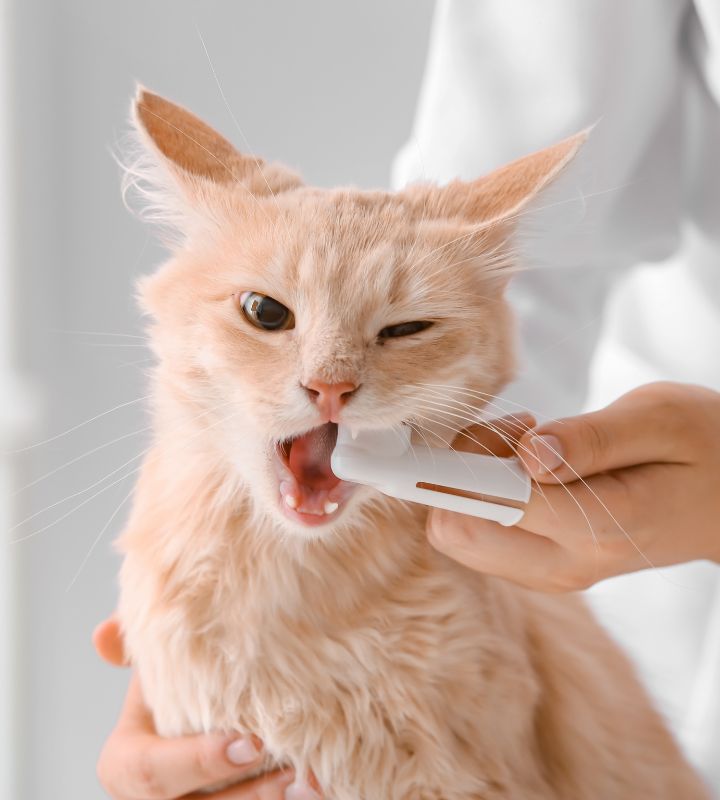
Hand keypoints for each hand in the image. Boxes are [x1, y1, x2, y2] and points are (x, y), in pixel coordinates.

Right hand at [93, 618, 305, 798]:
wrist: (207, 710)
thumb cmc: (179, 685)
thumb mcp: (155, 662)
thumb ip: (136, 643)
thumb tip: (103, 634)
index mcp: (126, 765)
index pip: (151, 773)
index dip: (199, 762)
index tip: (249, 742)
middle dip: (247, 796)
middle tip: (292, 771)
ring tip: (312, 784)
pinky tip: (318, 789)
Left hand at [427, 382, 719, 590]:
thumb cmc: (703, 446)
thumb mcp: (660, 419)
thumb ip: (591, 439)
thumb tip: (526, 455)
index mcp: (594, 526)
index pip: (485, 504)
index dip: (438, 470)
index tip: (408, 443)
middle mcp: (563, 563)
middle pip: (454, 530)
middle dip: (457, 469)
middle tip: (515, 430)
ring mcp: (550, 572)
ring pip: (459, 534)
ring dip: (471, 479)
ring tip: (532, 441)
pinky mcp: (542, 566)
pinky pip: (481, 534)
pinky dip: (484, 492)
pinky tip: (532, 462)